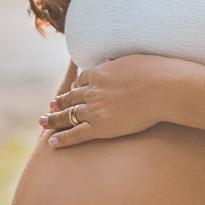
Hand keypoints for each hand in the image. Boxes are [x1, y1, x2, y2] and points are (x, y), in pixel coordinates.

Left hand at [39, 54, 170, 148]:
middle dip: (59, 102)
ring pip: (69, 115)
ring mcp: (94, 110)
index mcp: (99, 73)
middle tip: (50, 106)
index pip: (82, 80)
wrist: (162, 88)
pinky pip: (77, 134)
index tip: (71, 90)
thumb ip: (121, 65)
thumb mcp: (133, 61)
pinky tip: (52, 142)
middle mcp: (92, 91)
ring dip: (54, 119)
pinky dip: (63, 139)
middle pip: (71, 98)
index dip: (75, 86)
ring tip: (43, 121)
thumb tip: (120, 64)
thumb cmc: (155, 72)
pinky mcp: (101, 127)